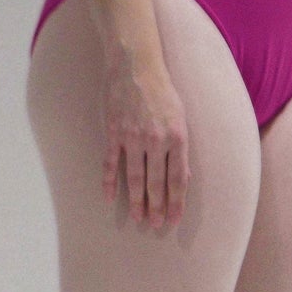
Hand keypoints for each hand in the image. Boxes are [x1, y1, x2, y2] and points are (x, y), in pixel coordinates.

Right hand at [100, 55, 187, 231]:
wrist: (136, 66)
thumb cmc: (162, 91)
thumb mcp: (181, 117)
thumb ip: (180, 147)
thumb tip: (183, 176)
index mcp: (177, 136)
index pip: (178, 178)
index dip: (176, 202)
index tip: (174, 219)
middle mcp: (156, 140)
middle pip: (157, 183)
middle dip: (156, 207)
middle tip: (154, 225)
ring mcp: (133, 138)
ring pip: (135, 178)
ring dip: (136, 201)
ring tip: (137, 218)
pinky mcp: (114, 133)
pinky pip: (111, 163)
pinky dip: (109, 182)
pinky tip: (109, 198)